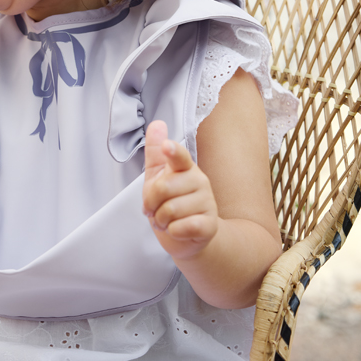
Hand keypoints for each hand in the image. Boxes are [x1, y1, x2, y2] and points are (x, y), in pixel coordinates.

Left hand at [141, 119, 219, 260]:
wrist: (188, 237)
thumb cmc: (172, 203)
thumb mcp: (159, 176)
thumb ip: (156, 151)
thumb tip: (157, 123)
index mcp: (185, 168)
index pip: (180, 157)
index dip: (173, 152)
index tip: (167, 147)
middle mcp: (199, 182)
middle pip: (163, 188)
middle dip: (151, 203)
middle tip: (155, 209)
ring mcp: (207, 203)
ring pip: (170, 210)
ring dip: (161, 220)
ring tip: (166, 220)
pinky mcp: (209, 225)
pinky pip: (182, 227)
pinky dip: (172, 231)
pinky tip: (177, 229)